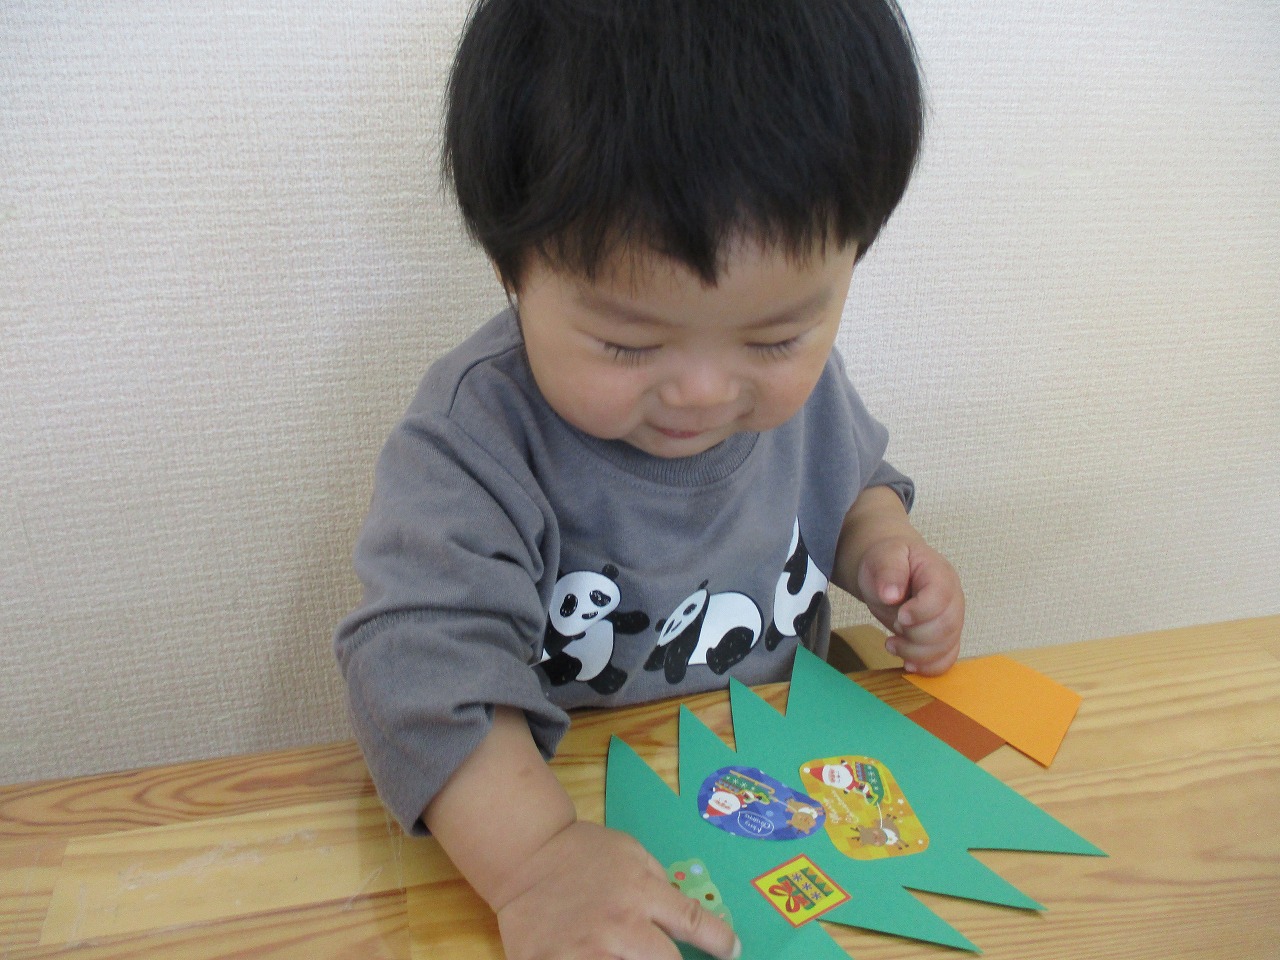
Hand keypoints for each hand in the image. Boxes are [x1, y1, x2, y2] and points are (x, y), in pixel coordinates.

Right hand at [492, 821, 740, 959]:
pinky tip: (598, 959)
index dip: (721, 943)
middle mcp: (619, 927)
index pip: (696, 925)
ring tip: (633, 955)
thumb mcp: (631, 853)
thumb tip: (690, 920)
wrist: (525, 857)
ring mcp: (584, 953)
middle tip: (671, 957)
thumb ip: (660, 886)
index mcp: (641, 894)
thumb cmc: (582, 852)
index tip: (732, 951)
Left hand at [856, 538, 962, 675]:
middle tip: (894, 625)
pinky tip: (907, 663)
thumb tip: (891, 594)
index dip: (921, 612)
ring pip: (946, 647)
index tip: (900, 616)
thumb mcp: (883, 556)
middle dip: (915, 634)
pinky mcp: (943, 638)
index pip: (941, 597)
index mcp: (940, 573)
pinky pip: (945, 659)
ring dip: (916, 654)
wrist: (887, 570)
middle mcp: (953, 598)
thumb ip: (888, 571)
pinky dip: (927, 667)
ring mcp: (951, 619)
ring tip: (891, 643)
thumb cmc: (888, 560)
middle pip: (946, 627)